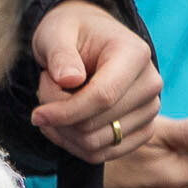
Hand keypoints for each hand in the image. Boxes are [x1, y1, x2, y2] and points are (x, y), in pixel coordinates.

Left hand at [26, 2, 161, 162]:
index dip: (66, 111)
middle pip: (97, 125)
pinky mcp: (143, 129)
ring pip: (97, 144)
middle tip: (45, 90)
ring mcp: (150, 110)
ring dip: (64, 131)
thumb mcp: (56, 33)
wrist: (88, 40)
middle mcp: (150, 84)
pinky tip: (62, 124)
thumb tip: (69, 79)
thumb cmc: (70, 32)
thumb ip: (60, 54)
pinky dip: (74, 145)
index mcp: (135, 54)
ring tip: (54, 103)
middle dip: (60, 116)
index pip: (103, 96)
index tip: (37, 115)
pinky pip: (103, 154)